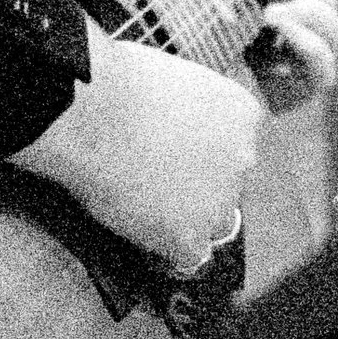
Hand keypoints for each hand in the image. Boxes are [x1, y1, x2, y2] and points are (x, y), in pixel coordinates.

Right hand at [12, 28, 263, 273]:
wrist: (94, 112)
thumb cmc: (117, 82)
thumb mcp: (173, 82)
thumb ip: (186, 111)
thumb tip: (166, 128)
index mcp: (243, 115)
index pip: (234, 146)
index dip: (200, 153)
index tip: (172, 154)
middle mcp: (243, 159)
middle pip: (227, 185)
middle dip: (197, 187)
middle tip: (152, 182)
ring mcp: (220, 202)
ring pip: (210, 224)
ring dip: (185, 221)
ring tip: (141, 212)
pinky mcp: (190, 237)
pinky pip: (185, 256)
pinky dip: (166, 252)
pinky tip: (142, 240)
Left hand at [174, 0, 337, 106]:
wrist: (144, 56)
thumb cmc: (163, 3)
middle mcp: (294, 32)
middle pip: (333, 1)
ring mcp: (293, 65)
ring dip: (312, 12)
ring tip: (267, 11)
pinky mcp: (287, 95)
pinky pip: (325, 72)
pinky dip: (310, 44)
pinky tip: (277, 29)